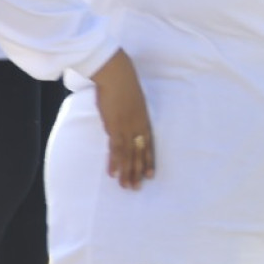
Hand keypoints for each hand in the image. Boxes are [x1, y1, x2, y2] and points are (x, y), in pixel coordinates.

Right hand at [91, 49, 153, 188]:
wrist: (117, 75)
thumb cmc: (123, 84)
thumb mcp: (132, 101)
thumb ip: (129, 113)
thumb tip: (120, 121)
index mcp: (144, 121)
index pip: (148, 146)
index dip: (148, 161)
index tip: (150, 175)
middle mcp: (138, 127)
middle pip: (139, 154)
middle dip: (138, 172)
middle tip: (137, 188)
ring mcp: (127, 129)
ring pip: (128, 156)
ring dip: (127, 172)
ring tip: (126, 187)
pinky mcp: (114, 127)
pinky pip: (115, 149)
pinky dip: (114, 162)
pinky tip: (113, 174)